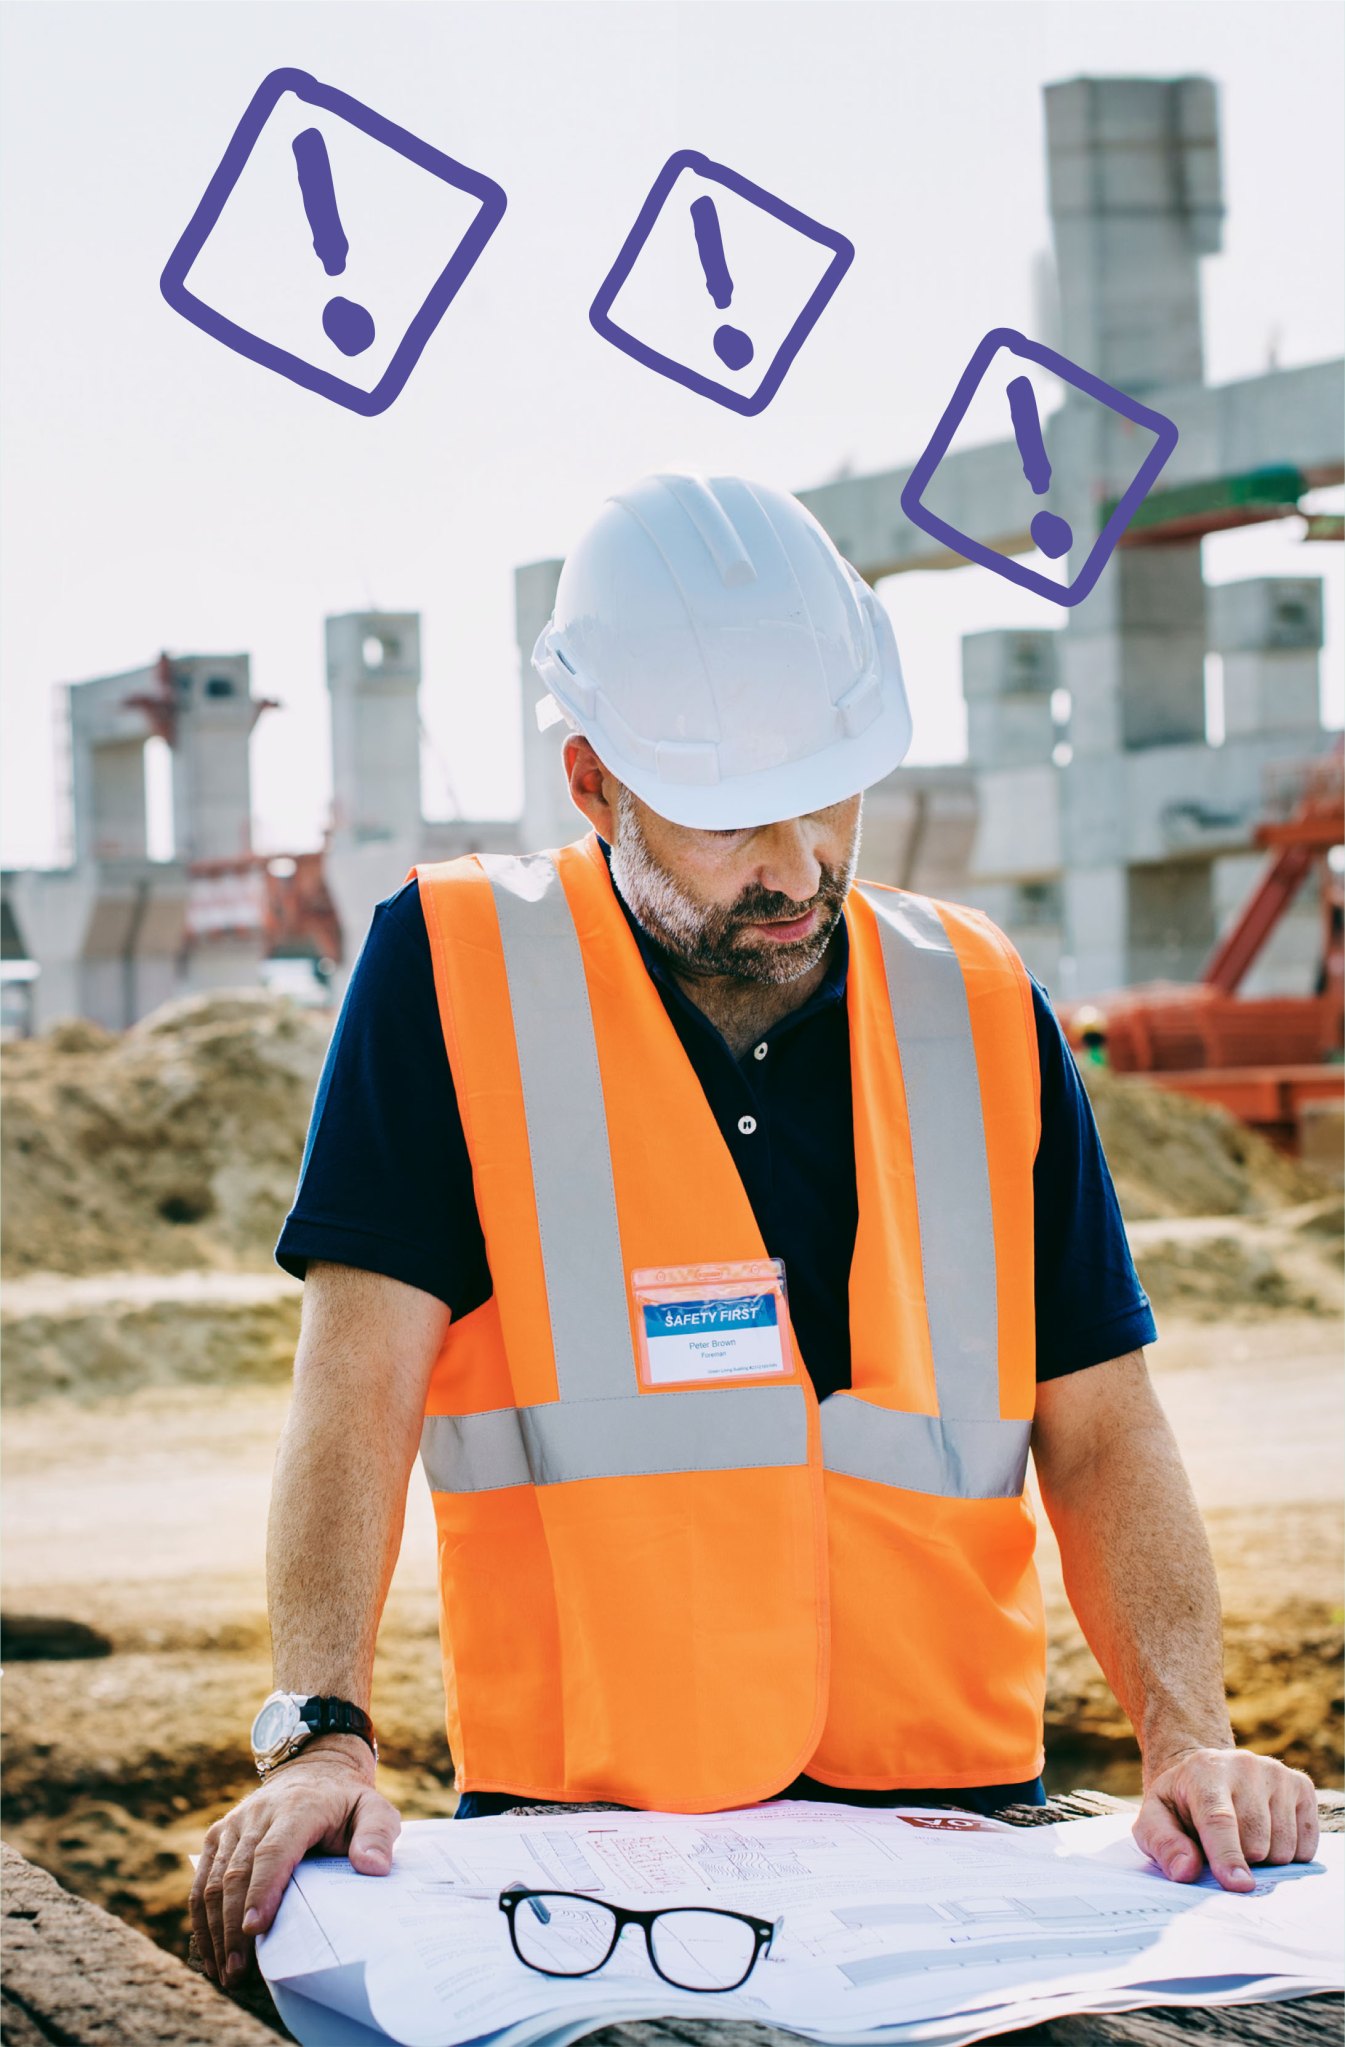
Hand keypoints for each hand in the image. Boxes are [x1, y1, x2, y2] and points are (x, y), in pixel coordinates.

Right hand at [190, 1743, 399, 1988]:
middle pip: (237, 1873)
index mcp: (299, 1808)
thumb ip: (378, 1835)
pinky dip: (202, 1919)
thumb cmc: (347, 1803)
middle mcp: (259, 1814)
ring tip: (226, 1973)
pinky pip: (202, 1880)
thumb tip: (372, 1867)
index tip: (255, 1928)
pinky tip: (210, 1951)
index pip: (274, 1851)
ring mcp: (234, 1824)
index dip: (262, 1889)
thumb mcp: (375, 1810)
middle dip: (233, 1926)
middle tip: (238, 1973)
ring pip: (214, 1881)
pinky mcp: (218, 1836)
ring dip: (214, 1930)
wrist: (314, 1771)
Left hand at [1133, 1746, 1318, 1891]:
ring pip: (1284, 1848)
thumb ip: (1163, 1845)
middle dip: (1241, 1861)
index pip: (1220, 1819)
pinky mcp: (1301, 1786)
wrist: (1208, 1772)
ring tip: (1243, 1837)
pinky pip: (1307, 1845)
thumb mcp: (1155, 1820)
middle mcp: (1244, 1766)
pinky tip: (1267, 1833)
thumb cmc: (1180, 1804)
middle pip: (1256, 1842)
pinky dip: (1289, 1853)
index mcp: (1204, 1771)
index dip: (1228, 1856)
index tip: (1238, 1886)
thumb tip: (1186, 1870)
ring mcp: (1276, 1774)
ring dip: (1265, 1859)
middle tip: (1222, 1846)